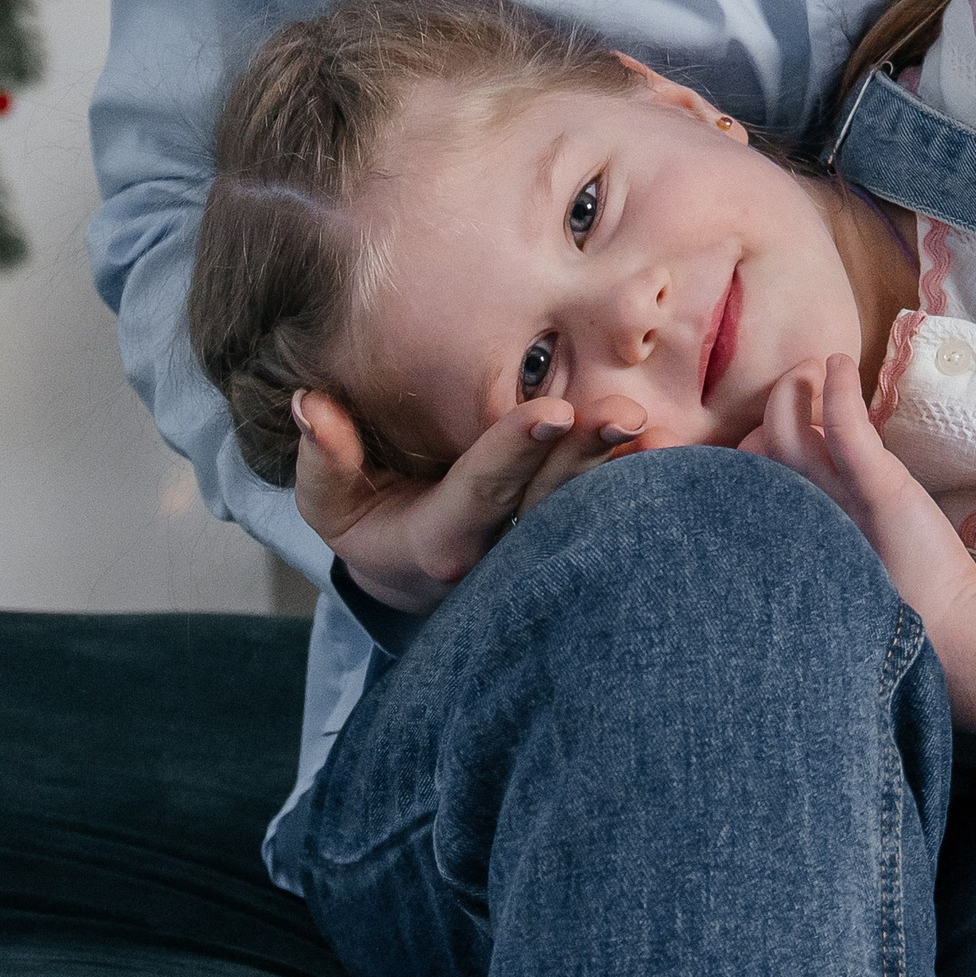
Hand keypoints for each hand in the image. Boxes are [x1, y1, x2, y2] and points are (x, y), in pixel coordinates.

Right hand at [293, 384, 659, 612]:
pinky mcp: (566, 534)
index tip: (551, 412)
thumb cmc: (366, 521)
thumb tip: (312, 405)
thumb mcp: (327, 502)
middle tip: (622, 412)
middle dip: (584, 456)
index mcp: (440, 541)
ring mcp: (538, 547)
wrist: (412, 571)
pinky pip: (603, 510)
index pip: (481, 491)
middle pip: (546, 502)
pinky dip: (634, 479)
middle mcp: (499, 550)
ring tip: (647, 424)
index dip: (513, 452)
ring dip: (616, 465)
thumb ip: (324, 459)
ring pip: (582, 507)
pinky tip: (663, 443)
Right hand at [745, 355, 975, 641]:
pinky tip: (835, 363)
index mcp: (795, 532)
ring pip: (784, 432)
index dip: (758, 441)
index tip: (786, 422)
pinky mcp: (876, 490)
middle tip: (800, 384)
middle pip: (756, 450)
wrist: (954, 634)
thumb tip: (826, 452)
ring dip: (794, 387)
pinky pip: (842, 429)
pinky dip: (837, 390)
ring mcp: (833, 503)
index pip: (751, 476)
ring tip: (812, 369)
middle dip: (771, 408)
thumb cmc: (909, 592)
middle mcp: (803, 517)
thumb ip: (838, 501)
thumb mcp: (861, 540)